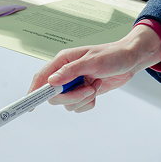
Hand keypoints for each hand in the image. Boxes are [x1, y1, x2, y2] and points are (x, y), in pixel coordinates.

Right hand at [27, 25, 160, 112]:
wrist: (131, 60)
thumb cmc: (112, 55)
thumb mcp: (92, 61)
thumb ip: (70, 71)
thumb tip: (51, 81)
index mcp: (63, 61)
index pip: (42, 77)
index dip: (33, 91)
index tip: (30, 105)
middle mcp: (66, 73)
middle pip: (54, 95)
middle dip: (71, 97)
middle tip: (87, 90)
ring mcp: (75, 83)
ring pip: (68, 103)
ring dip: (83, 99)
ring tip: (96, 85)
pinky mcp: (85, 92)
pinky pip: (79, 106)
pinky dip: (89, 103)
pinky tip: (98, 89)